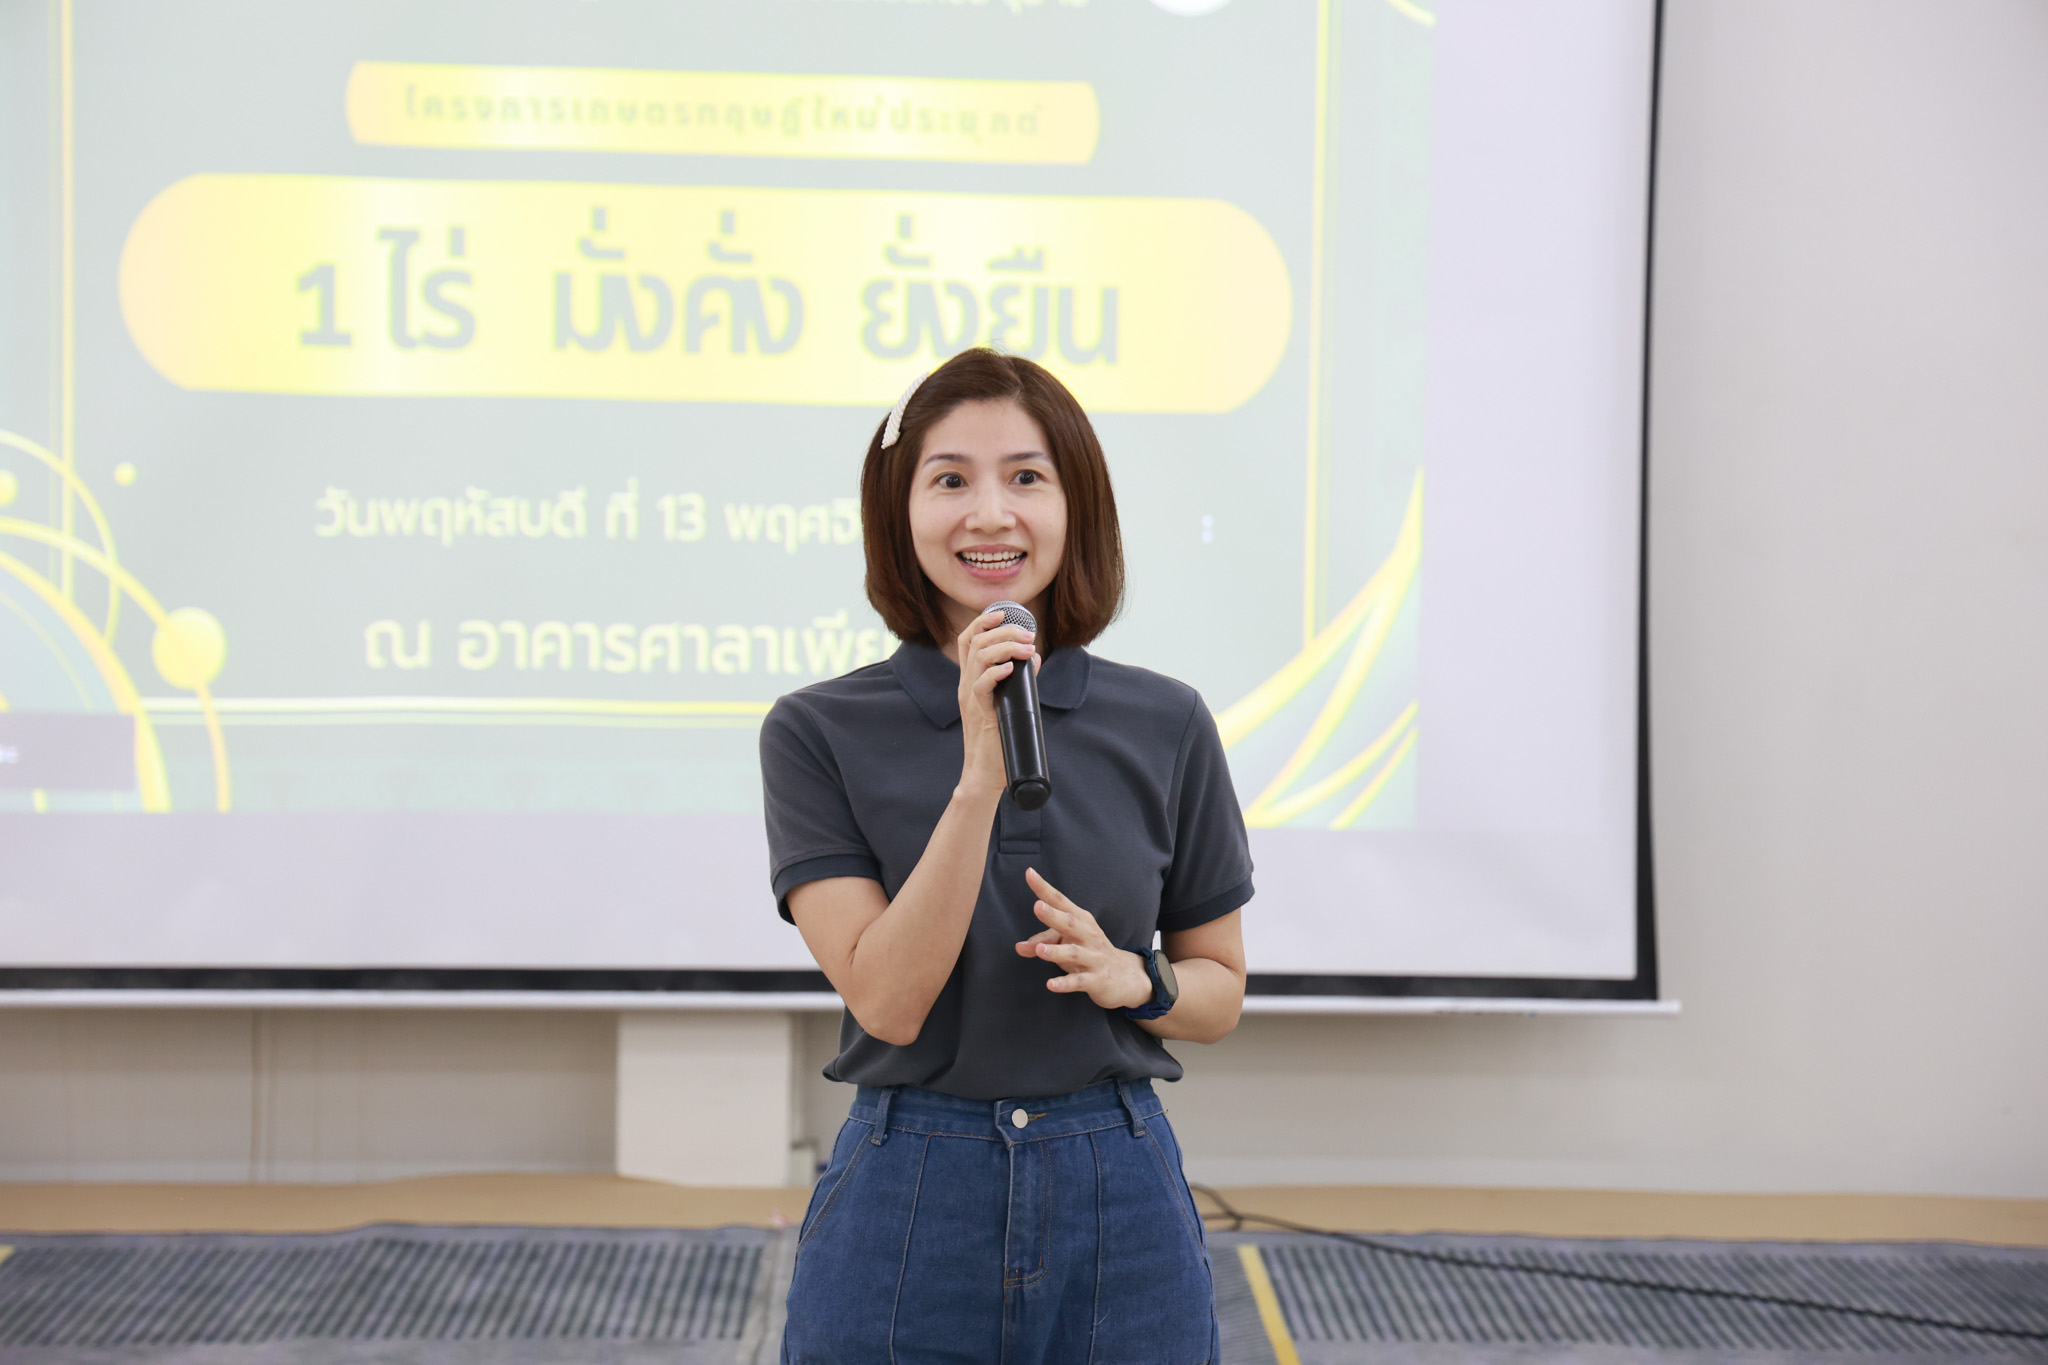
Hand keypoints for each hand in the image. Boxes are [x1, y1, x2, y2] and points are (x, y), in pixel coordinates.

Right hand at [954, 608, 1037, 797]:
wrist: (984, 773)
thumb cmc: (998, 740)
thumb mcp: (1008, 702)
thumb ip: (1019, 680)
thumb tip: (1034, 658)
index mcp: (970, 679)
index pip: (967, 640)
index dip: (983, 622)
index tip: (1004, 614)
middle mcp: (966, 684)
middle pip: (975, 642)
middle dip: (1003, 631)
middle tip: (1028, 635)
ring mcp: (970, 698)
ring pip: (978, 658)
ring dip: (1006, 647)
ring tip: (1028, 648)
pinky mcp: (979, 712)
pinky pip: (981, 685)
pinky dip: (996, 672)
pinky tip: (1012, 668)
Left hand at [1014, 867, 1152, 1009]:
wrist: (1127, 977)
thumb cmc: (1090, 953)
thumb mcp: (1068, 944)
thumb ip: (1043, 942)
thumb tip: (1018, 947)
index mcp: (1081, 920)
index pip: (1060, 901)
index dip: (1045, 888)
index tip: (1029, 873)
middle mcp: (1088, 935)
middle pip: (1070, 923)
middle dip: (1053, 915)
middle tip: (1037, 906)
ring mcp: (1094, 958)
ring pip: (1074, 953)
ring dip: (1057, 951)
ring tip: (1040, 950)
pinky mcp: (1097, 979)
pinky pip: (1079, 981)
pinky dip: (1065, 983)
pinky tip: (1051, 985)